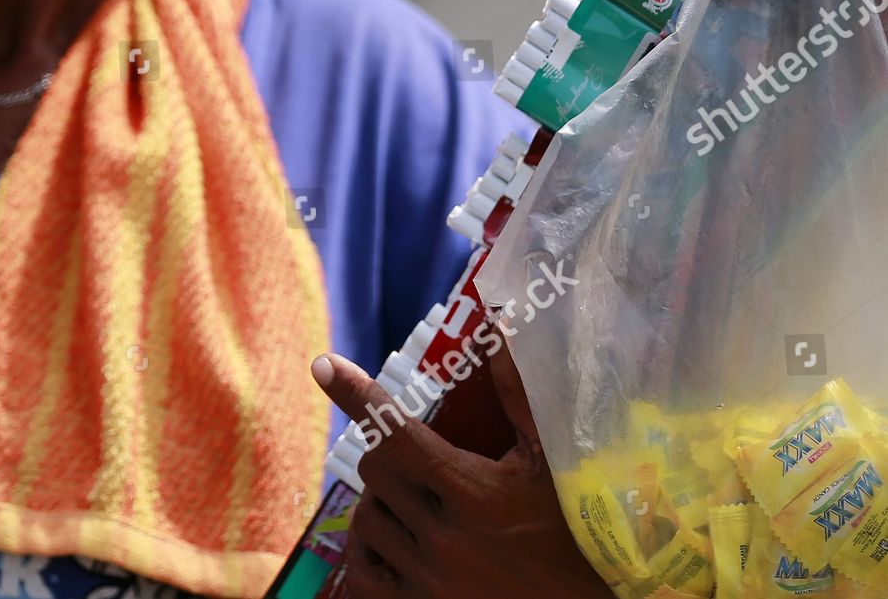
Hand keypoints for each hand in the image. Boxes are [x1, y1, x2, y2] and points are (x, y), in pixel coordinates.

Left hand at [310, 344, 610, 598]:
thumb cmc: (575, 532)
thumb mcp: (552, 463)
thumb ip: (518, 395)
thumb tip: (499, 327)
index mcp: (476, 494)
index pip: (398, 434)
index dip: (358, 395)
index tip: (324, 365)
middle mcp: (446, 540)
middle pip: (374, 471)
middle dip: (388, 457)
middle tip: (418, 462)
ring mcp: (429, 582)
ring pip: (365, 519)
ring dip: (382, 505)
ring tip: (418, 506)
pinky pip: (360, 574)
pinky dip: (368, 552)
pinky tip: (394, 543)